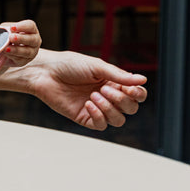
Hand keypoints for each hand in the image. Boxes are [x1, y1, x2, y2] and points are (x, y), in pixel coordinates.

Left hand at [0, 19, 40, 66]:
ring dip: (16, 50)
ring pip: (26, 52)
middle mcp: (35, 41)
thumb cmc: (7, 36)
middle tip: (11, 37)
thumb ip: (6, 29)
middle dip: (21, 38)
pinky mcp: (24, 61)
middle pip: (32, 39)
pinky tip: (5, 53)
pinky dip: (11, 56)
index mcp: (32, 30)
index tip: (12, 27)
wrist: (3, 50)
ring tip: (6, 48)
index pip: (30, 26)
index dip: (22, 26)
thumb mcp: (6, 30)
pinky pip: (19, 59)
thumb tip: (5, 32)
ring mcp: (31, 52)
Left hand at [23, 50, 147, 129]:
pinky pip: (101, 125)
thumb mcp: (96, 67)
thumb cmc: (69, 65)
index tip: (131, 89)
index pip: (136, 94)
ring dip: (109, 109)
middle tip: (104, 89)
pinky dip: (98, 116)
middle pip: (131, 109)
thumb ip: (119, 76)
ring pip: (118, 120)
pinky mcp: (84, 117)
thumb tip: (143, 80)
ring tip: (94, 95)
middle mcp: (108, 97)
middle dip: (121, 101)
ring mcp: (97, 108)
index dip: (138, 94)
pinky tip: (88, 104)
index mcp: (114, 82)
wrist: (46, 73)